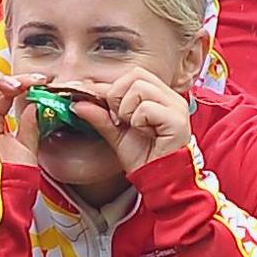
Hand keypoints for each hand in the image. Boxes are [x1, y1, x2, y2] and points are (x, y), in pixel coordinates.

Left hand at [70, 67, 191, 172]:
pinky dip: (138, 121)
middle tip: (120, 119)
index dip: (110, 89)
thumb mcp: (115, 133)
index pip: (131, 75)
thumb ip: (99, 116)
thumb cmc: (143, 157)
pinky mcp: (178, 121)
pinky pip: (147, 108)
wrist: (158, 181)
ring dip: (127, 110)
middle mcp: (171, 97)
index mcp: (160, 95)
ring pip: (140, 87)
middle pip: (135, 75)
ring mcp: (177, 108)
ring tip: (134, 127)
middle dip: (118, 96)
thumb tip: (77, 103)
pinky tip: (145, 133)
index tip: (98, 104)